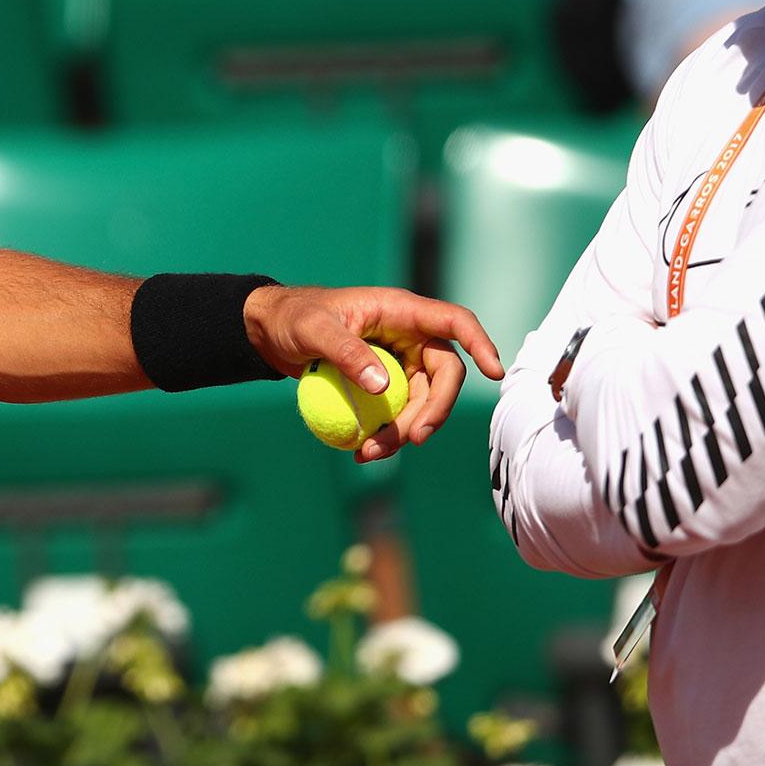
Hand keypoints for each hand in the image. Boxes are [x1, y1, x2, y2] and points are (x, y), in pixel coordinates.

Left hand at [245, 285, 501, 463]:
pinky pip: (396, 413)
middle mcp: (408, 336)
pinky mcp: (383, 385)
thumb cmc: (293, 318)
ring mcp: (398, 362)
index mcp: (400, 311)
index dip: (480, 344)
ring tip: (367, 454)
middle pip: (443, 375)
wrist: (271, 333)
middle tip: (412, 439)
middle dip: (435, 410)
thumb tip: (384, 387)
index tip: (493, 372)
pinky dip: (385, 434)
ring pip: (421, 401)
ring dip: (403, 431)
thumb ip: (347, 353)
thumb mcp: (314, 329)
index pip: (453, 322)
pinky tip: (361, 451)